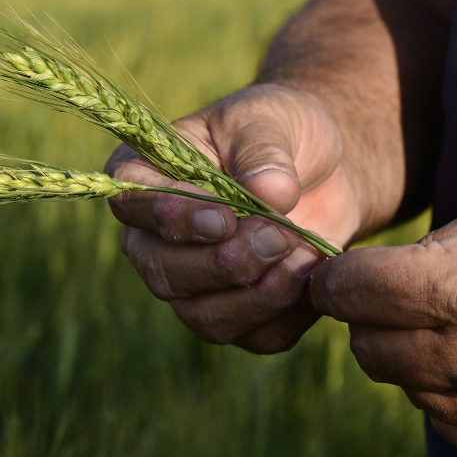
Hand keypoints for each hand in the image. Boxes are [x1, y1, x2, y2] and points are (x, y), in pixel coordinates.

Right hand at [105, 83, 361, 352]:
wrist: (322, 168)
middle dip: (224, 264)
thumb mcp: (271, 120)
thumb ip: (264, 153)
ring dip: (258, 297)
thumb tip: (270, 194)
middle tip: (279, 235)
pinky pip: (255, 336)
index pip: (134, 206)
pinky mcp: (239, 314)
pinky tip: (316, 276)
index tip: (224, 219)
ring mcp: (193, 284)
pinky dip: (290, 314)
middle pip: (164, 273)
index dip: (174, 220)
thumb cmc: (279, 131)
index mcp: (144, 177)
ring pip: (205, 317)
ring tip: (305, 256)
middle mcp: (155, 239)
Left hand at [311, 186, 456, 456]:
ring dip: (412, 357)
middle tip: (394, 296)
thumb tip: (381, 277)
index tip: (335, 275)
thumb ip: (435, 245)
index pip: (351, 293)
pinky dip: (450, 394)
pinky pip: (452, 426)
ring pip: (407, 390)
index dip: (334, 279)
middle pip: (367, 349)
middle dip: (367, 318)